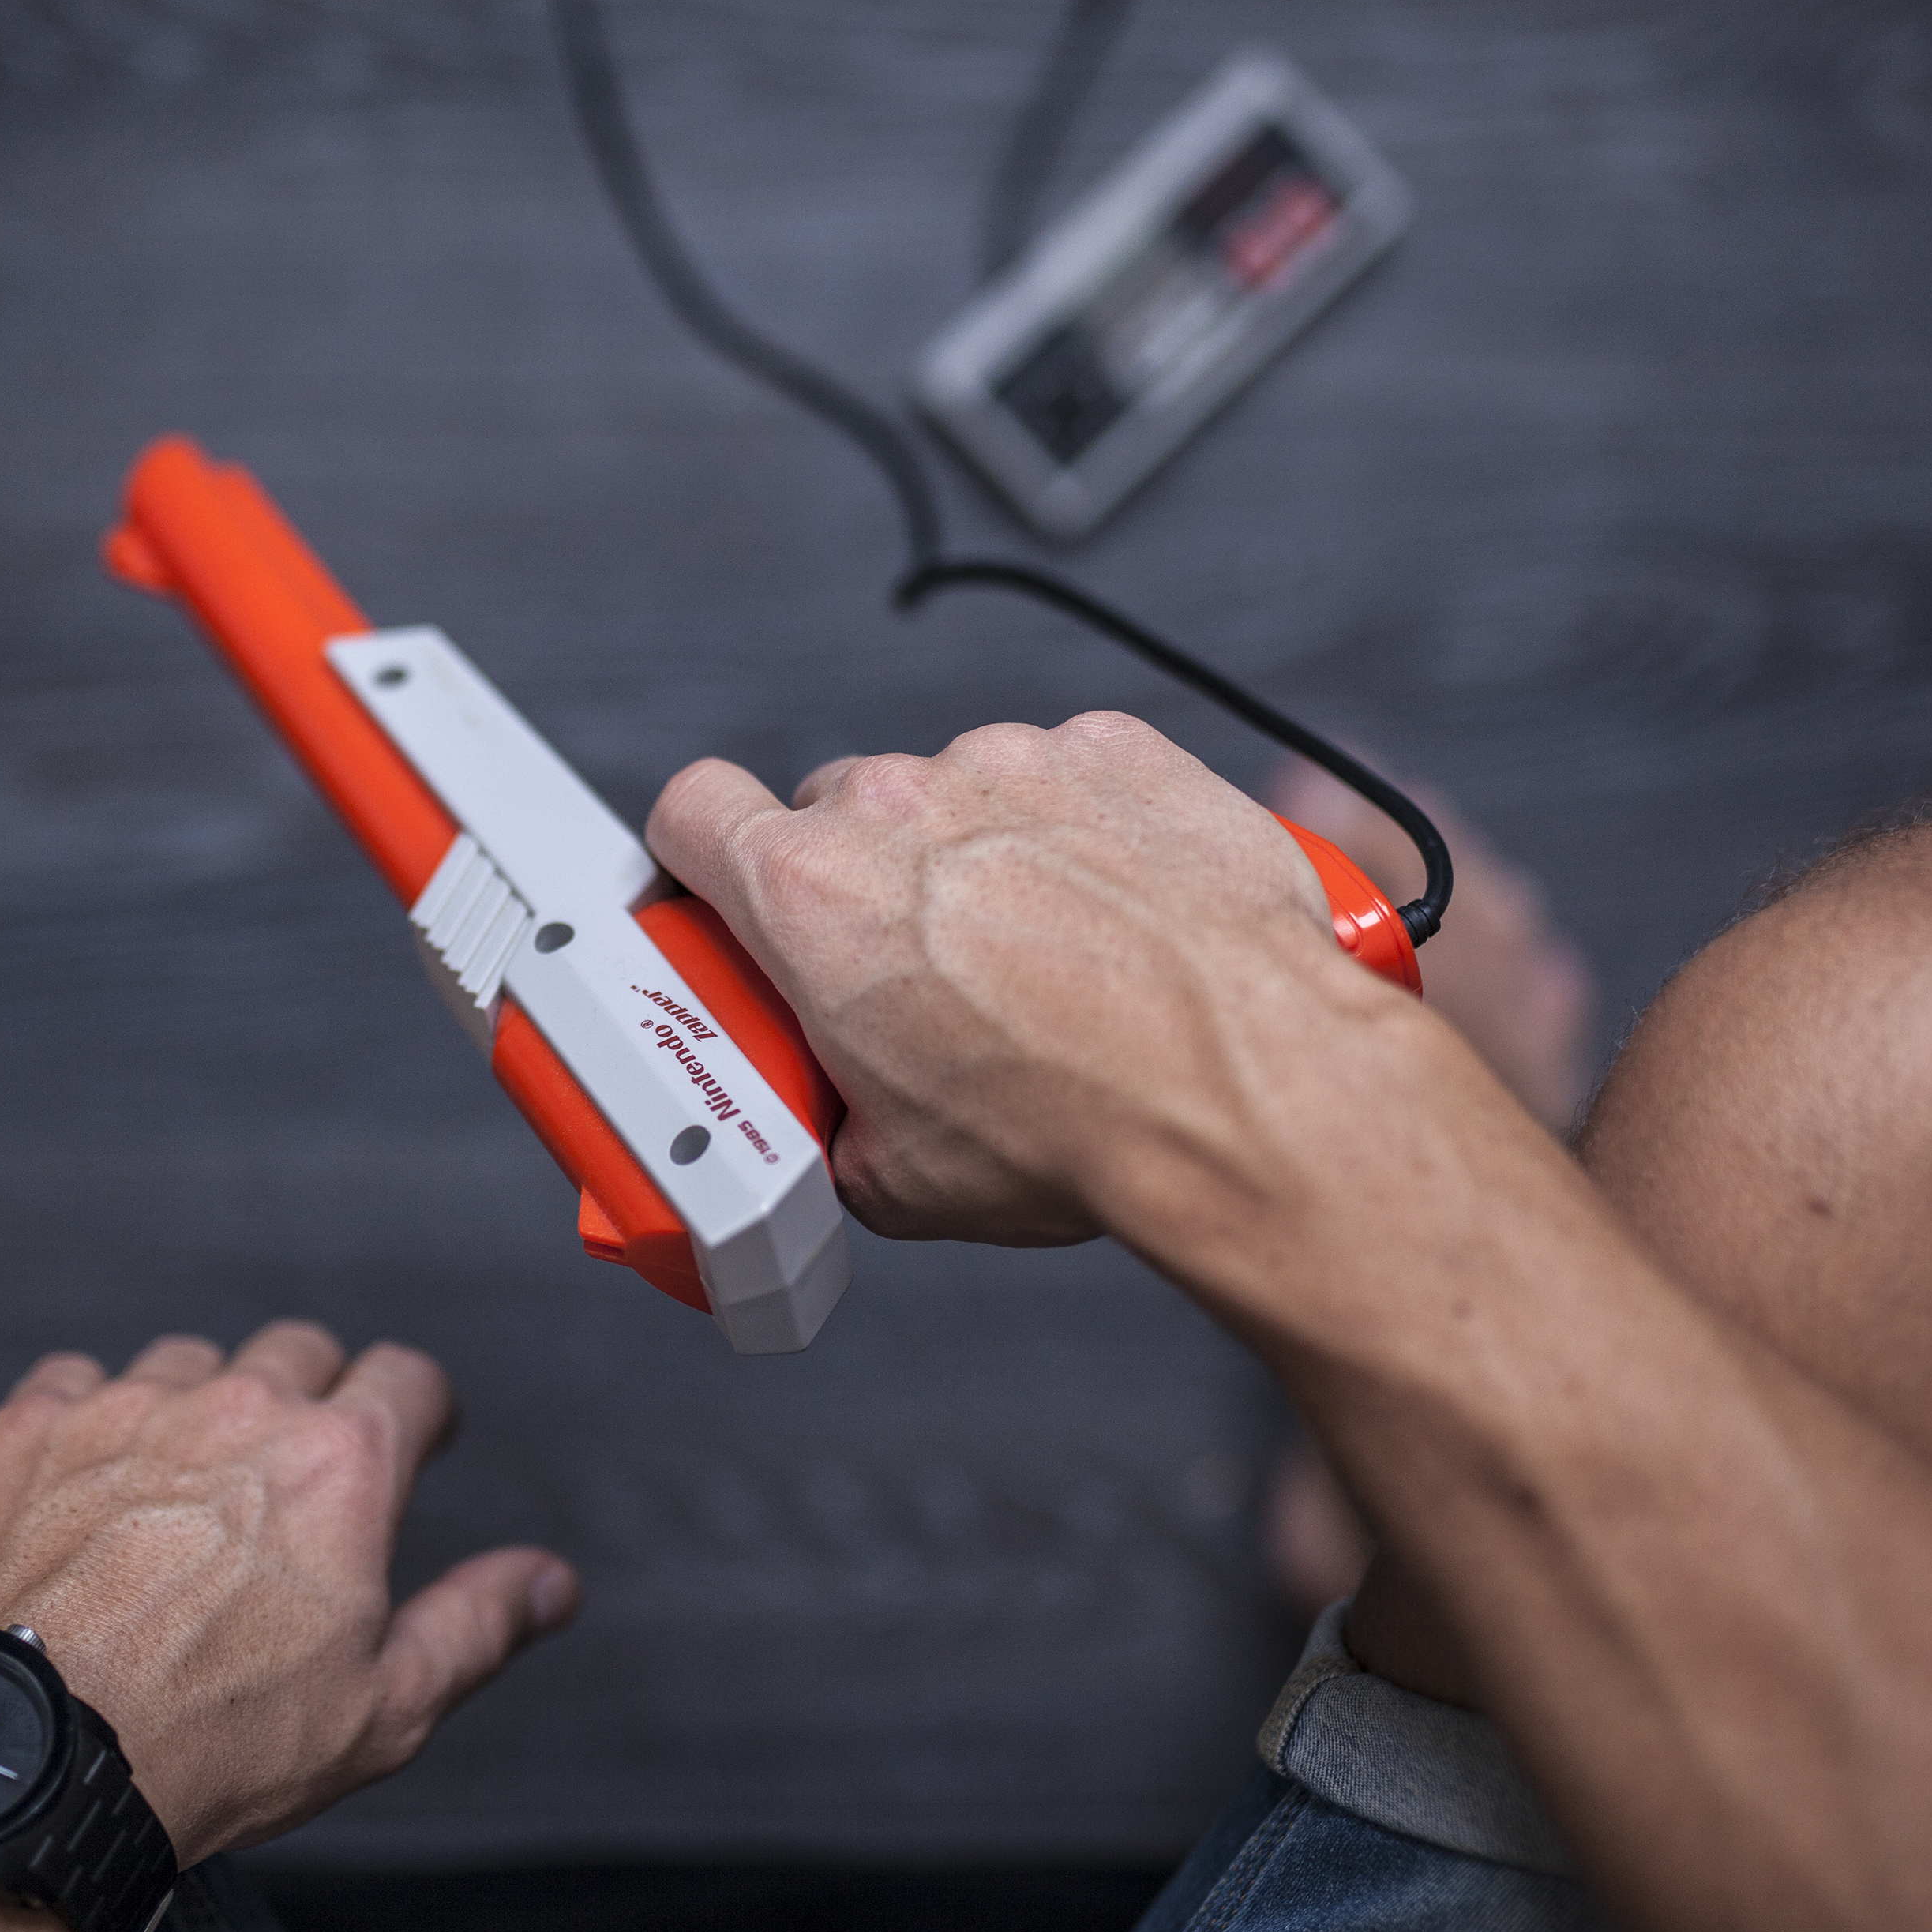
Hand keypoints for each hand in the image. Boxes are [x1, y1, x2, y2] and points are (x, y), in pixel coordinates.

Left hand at [0, 1321, 578, 1862]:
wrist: (26, 1764)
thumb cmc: (208, 1747)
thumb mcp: (384, 1709)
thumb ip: (477, 1623)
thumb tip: (550, 1582)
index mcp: (341, 1464)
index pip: (410, 1377)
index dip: (419, 1412)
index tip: (412, 1441)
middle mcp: (239, 1408)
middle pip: (302, 1351)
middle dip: (313, 1399)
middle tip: (293, 1484)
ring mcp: (125, 1406)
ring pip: (189, 1361)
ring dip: (201, 1408)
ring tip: (183, 1496)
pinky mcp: (29, 1426)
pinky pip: (76, 1378)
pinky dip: (90, 1418)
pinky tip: (90, 1490)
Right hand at [646, 712, 1370, 1245]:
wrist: (1241, 1086)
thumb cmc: (1076, 1126)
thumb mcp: (896, 1178)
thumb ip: (831, 1127)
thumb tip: (845, 1135)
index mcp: (809, 896)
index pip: (690, 813)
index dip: (697, 858)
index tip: (724, 900)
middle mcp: (900, 804)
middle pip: (834, 810)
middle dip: (858, 883)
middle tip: (908, 975)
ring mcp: (1013, 764)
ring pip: (958, 793)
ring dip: (978, 858)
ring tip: (1044, 960)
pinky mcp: (1118, 753)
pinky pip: (1068, 778)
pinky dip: (1080, 832)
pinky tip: (1118, 915)